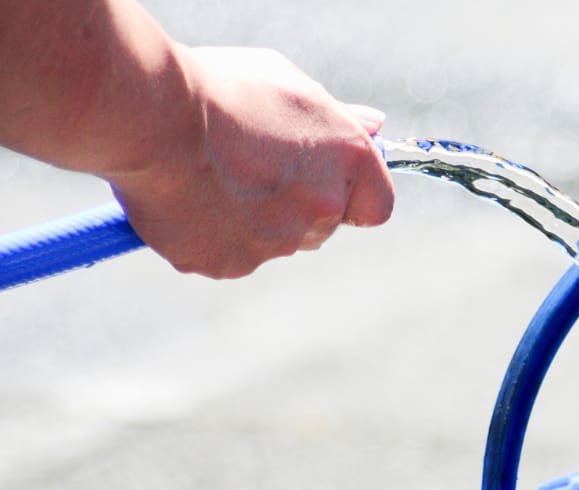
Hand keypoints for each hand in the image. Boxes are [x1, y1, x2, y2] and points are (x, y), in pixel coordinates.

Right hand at [112, 46, 394, 278]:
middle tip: (250, 167)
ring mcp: (277, 243)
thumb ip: (338, 118)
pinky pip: (226, 254)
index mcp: (349, 161)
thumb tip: (375, 127)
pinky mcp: (230, 264)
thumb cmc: (222, 89)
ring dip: (249, 220)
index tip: (324, 182)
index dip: (351, 197)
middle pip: (321, 226)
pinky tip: (187, 197)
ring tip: (209, 175)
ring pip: (271, 242)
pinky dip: (208, 234)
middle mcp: (322, 209)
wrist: (152, 116)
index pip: (375, 207)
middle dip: (295, 206)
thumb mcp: (291, 86)